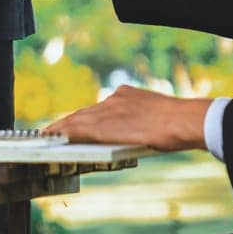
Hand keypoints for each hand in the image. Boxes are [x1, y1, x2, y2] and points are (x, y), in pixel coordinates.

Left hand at [44, 85, 210, 151]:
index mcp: (127, 95)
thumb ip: (137, 121)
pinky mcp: (105, 125)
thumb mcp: (154, 116)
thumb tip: (130, 133)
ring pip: (78, 120)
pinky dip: (64, 133)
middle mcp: (114, 99)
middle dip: (68, 122)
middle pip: (84, 113)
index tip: (74, 122)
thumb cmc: (179, 123)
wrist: (185, 121)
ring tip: (47, 136)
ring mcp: (108, 111)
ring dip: (61, 128)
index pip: (99, 108)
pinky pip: (78, 128)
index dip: (84, 117)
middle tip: (53, 131)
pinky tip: (54, 138)